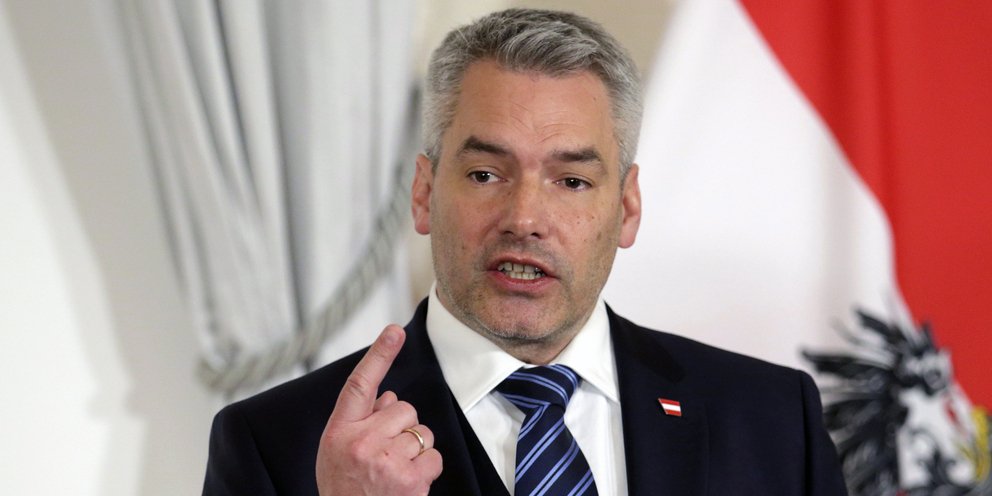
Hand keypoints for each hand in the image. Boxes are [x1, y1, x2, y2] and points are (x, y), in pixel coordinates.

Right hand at [316, 325, 442, 494]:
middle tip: (385, 453)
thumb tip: (389, 397)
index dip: (379, 354)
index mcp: (340, 430)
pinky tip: (408, 482)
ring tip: (394, 470)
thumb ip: (360, 421)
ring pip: (423, 432)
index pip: (360, 384)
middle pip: (404, 408)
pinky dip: (427, 467)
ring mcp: (386, 461)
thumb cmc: (344, 486)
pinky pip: (434, 456)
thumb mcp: (337, 451)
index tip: (395, 331)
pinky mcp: (409, 480)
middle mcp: (361, 442)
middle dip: (402, 426)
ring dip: (416, 448)